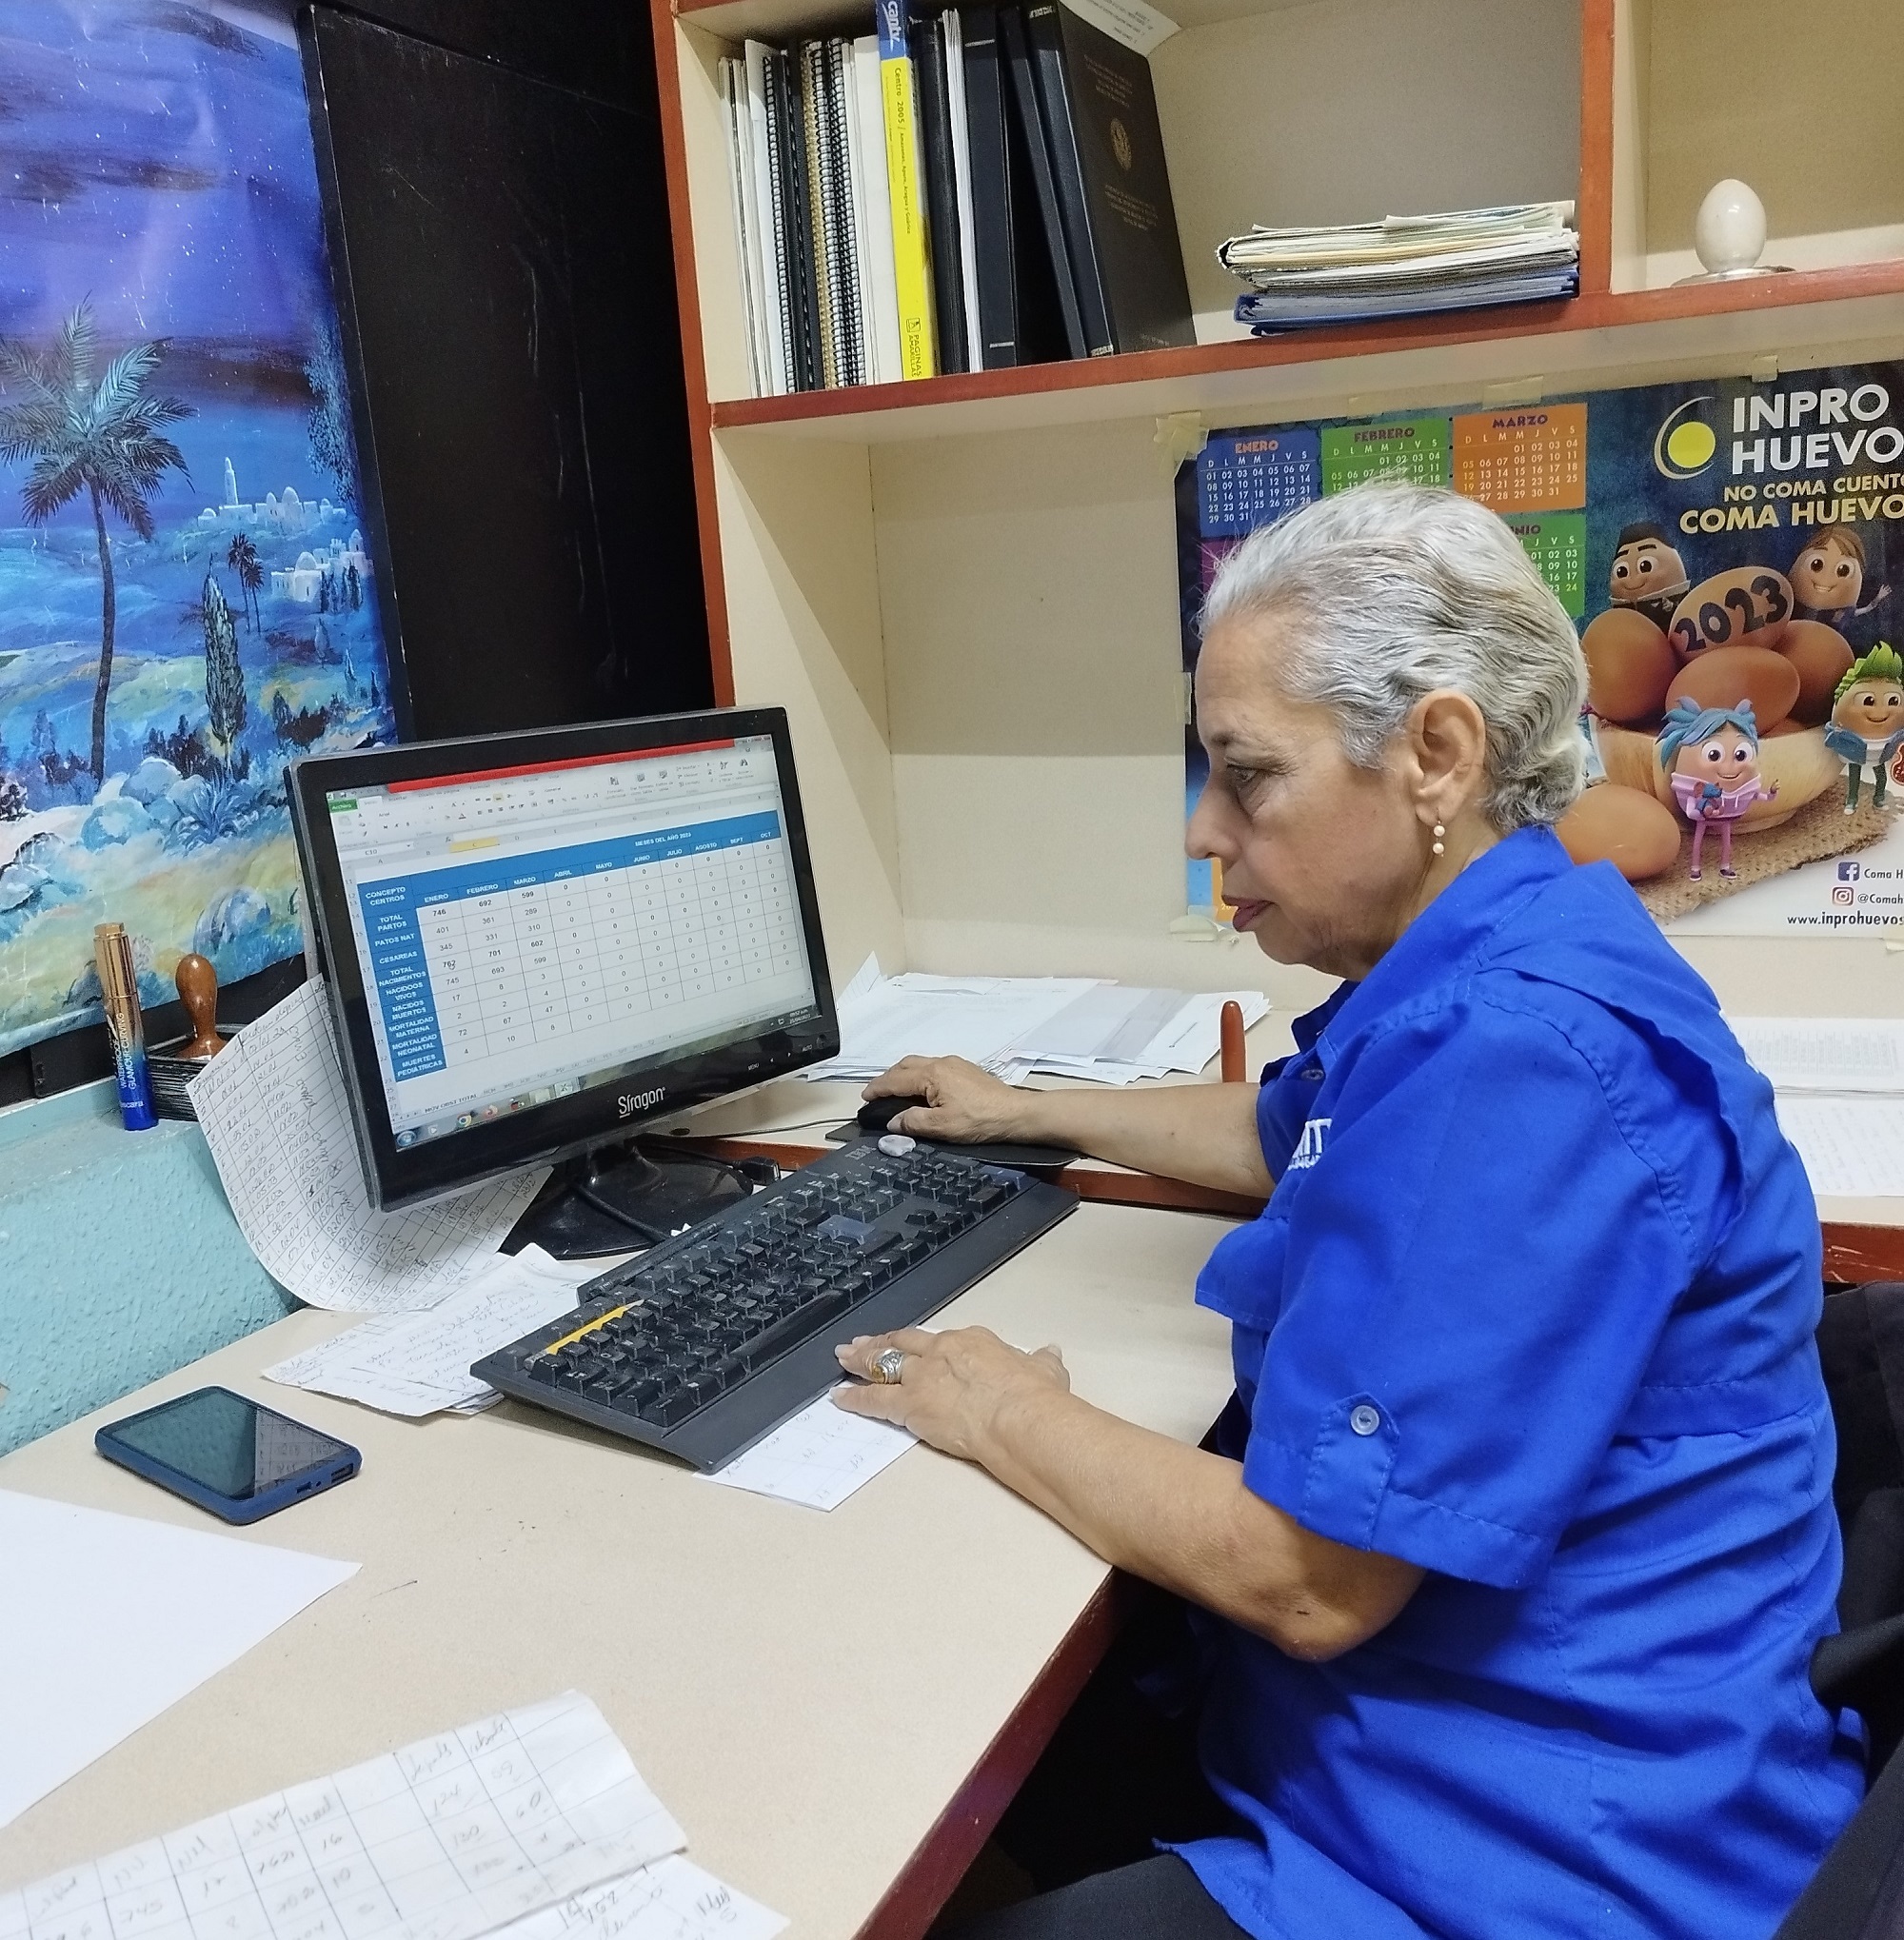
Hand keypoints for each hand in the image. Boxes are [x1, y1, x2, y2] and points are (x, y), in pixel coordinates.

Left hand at [833, 1325, 1070, 1461]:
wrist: (1019, 1417)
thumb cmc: (1033, 1396)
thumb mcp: (1045, 1370)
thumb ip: (1042, 1361)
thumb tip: (1051, 1353)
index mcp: (970, 1342)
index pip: (936, 1340)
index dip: (918, 1342)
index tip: (910, 1344)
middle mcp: (940, 1354)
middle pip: (901, 1344)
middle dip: (879, 1343)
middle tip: (860, 1344)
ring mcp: (921, 1378)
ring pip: (881, 1365)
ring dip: (860, 1363)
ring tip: (844, 1360)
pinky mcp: (909, 1406)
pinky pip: (874, 1401)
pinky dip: (855, 1399)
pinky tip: (840, 1398)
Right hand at [861, 1055, 1030, 1142]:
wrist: (1016, 1114)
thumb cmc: (980, 1120)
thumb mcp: (941, 1127)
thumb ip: (913, 1122)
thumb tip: (893, 1121)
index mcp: (932, 1075)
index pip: (895, 1080)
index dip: (877, 1089)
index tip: (864, 1098)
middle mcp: (942, 1063)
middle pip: (905, 1065)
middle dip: (887, 1078)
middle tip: (876, 1093)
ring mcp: (956, 1064)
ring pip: (920, 1064)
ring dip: (903, 1075)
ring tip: (895, 1090)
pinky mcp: (967, 1070)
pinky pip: (934, 1067)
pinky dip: (920, 1076)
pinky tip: (922, 1089)